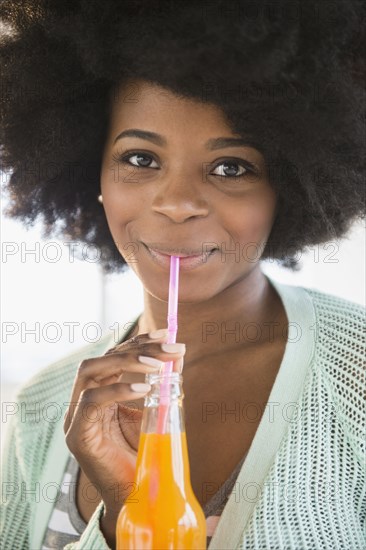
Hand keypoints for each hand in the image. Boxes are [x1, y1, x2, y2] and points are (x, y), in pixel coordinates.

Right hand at [63, 329, 185, 518]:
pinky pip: (91, 401)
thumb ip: (162, 384)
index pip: (114, 355)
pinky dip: (119, 390)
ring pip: (90, 371)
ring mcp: (76, 416)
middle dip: (139, 348)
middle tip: (172, 347)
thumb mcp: (154, 411)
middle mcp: (84, 399)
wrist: (137, 496)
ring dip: (127, 362)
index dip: (140, 341)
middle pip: (103, 358)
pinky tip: (145, 389)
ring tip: (159, 367)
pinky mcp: (76, 434)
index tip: (168, 334)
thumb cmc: (144, 453)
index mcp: (100, 391)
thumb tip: (178, 355)